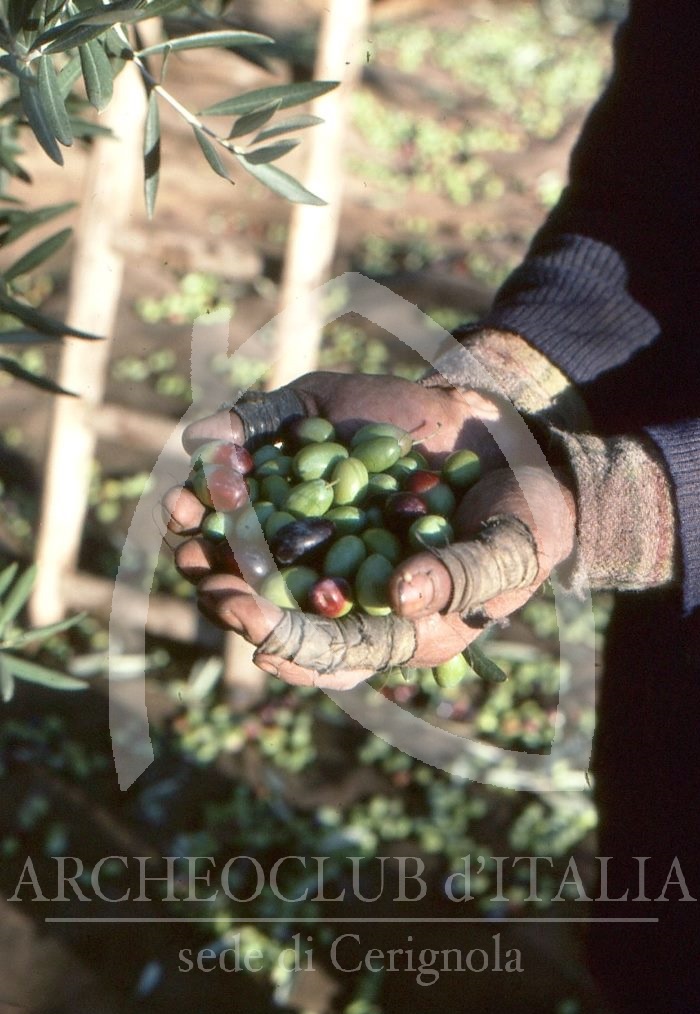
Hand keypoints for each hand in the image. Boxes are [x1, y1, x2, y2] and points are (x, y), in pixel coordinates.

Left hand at [163, 372, 575, 687]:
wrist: (515, 446)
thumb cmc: (523, 518)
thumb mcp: (510, 549)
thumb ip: (462, 576)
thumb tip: (402, 598)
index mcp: (388, 626)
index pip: (325, 648)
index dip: (283, 636)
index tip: (246, 618)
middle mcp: (345, 585)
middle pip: (273, 603)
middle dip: (227, 586)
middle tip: (195, 566)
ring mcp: (327, 534)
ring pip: (255, 546)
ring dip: (214, 530)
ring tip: (182, 510)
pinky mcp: (319, 478)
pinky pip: (269, 480)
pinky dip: (238, 464)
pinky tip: (213, 449)